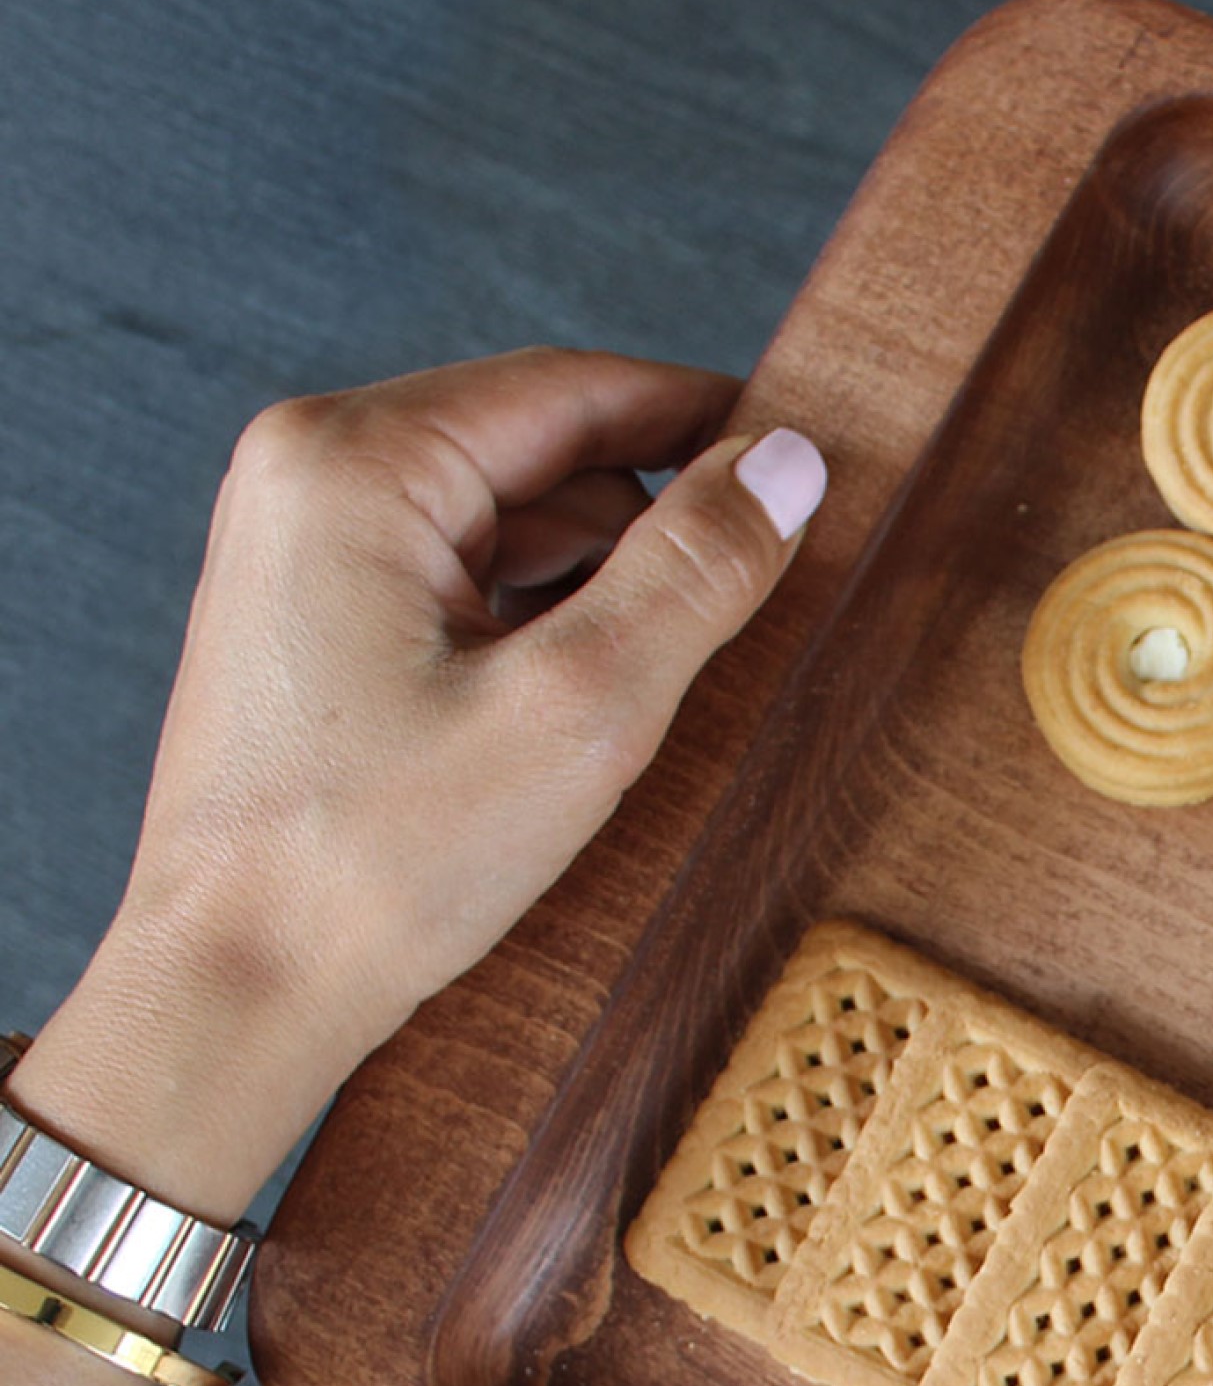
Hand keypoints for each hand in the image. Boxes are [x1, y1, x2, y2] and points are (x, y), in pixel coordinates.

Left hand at [8, 347, 825, 1220]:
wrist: (237, 995)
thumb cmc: (374, 866)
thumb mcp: (579, 708)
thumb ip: (694, 571)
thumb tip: (786, 466)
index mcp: (354, 463)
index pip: (574, 390)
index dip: (704, 420)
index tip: (802, 462)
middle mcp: (309, 479)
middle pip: (542, 453)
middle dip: (650, 524)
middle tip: (748, 598)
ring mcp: (303, 549)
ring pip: (509, 522)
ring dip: (599, 585)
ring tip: (658, 678)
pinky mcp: (316, 620)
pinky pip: (465, 580)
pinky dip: (541, 623)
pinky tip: (587, 701)